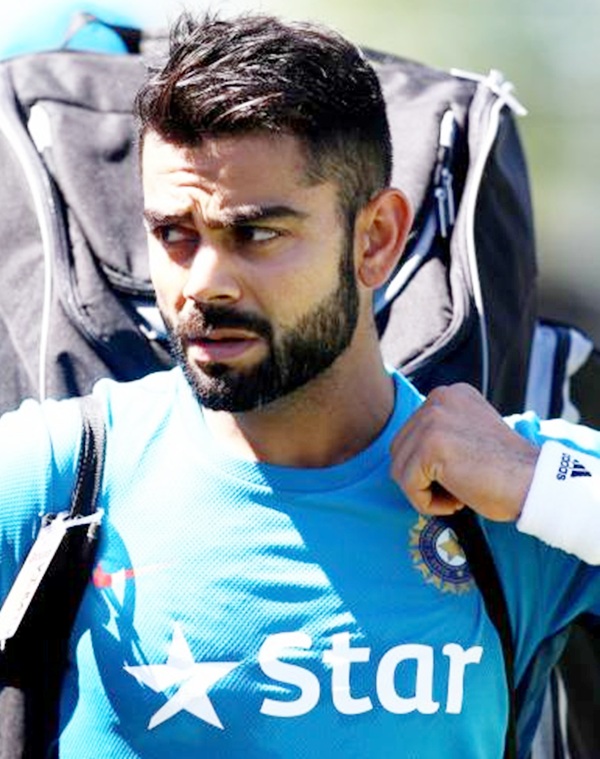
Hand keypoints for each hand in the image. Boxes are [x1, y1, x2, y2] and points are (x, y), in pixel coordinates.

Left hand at [390, 383, 539, 520]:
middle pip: (400, 449)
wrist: (535, 484)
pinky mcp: (430, 445)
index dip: (428, 466)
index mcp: (449, 394)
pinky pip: (408, 484)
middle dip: (422, 478)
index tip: (461, 475)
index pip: (411, 434)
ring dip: (424, 492)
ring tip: (457, 496)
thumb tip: (406, 453)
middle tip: (457, 490)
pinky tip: (457, 501)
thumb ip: (442, 432)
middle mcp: (439, 398)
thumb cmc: (506, 471)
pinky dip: (427, 503)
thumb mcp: (470, 434)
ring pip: (400, 468)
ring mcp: (433, 419)